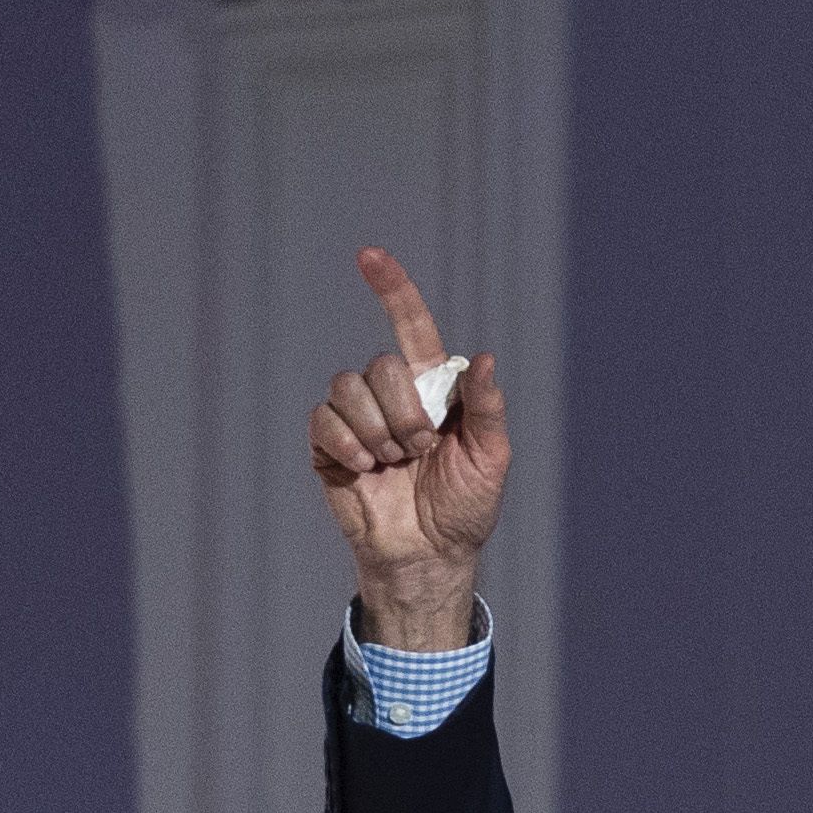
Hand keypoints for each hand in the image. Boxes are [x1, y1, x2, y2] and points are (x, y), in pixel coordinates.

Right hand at [307, 247, 506, 649]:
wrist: (428, 556)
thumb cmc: (465, 509)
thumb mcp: (489, 460)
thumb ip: (485, 409)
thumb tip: (482, 358)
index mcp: (432, 390)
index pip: (410, 327)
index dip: (392, 290)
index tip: (370, 256)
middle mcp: (391, 396)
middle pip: (381, 366)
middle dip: (404, 412)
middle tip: (420, 451)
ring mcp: (358, 419)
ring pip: (347, 388)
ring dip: (377, 431)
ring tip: (393, 465)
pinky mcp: (328, 445)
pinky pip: (323, 420)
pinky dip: (347, 444)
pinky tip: (366, 470)